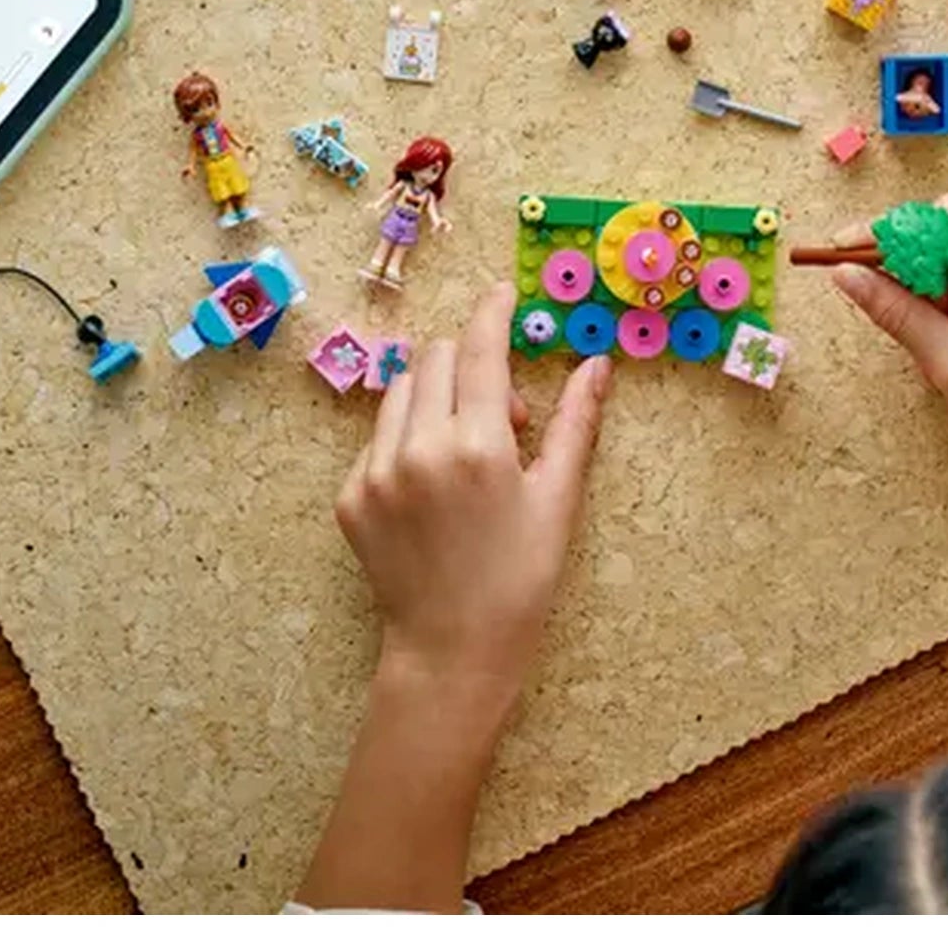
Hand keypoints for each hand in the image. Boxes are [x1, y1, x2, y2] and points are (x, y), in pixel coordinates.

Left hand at [335, 279, 610, 722]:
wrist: (451, 653)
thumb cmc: (519, 579)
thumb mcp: (558, 500)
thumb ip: (575, 424)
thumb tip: (597, 364)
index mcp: (478, 446)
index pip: (480, 348)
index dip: (491, 312)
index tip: (501, 294)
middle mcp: (419, 449)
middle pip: (435, 358)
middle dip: (469, 363)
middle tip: (505, 415)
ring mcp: (376, 473)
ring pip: (400, 391)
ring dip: (434, 396)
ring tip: (466, 448)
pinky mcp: (350, 497)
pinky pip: (376, 438)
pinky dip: (406, 439)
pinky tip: (433, 485)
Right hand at [829, 194, 947, 504]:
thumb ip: (900, 314)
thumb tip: (847, 276)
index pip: (944, 229)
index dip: (888, 236)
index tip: (839, 249)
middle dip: (905, 250)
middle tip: (865, 283)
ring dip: (924, 274)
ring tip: (906, 318)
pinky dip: (945, 292)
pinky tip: (934, 325)